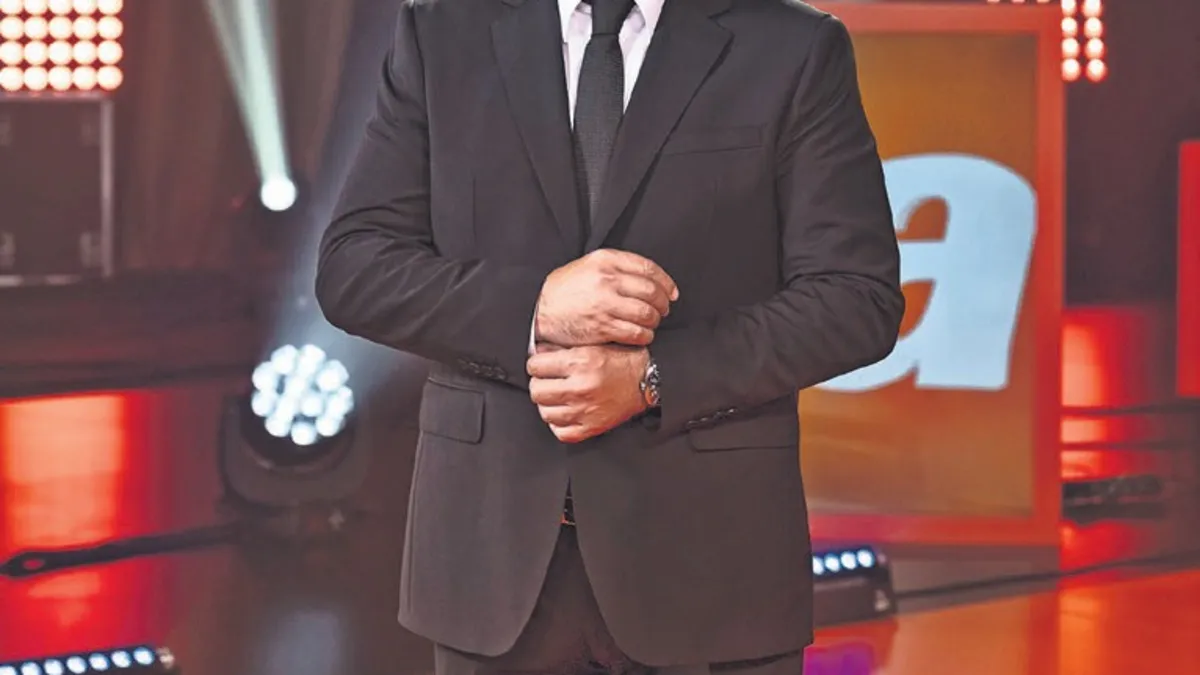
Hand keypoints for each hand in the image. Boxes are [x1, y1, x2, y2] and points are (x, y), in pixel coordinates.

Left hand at [527, 344, 649, 442]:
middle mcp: (580, 387)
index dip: (537, 364)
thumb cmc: (622, 360)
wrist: (648, 380)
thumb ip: (562, 349)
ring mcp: (584, 410)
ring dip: (549, 404)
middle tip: (549, 381)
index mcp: (579, 363)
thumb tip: (537, 352)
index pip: (534, 366)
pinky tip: (566, 413)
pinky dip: (559, 424)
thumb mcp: (591, 345)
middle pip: (536, 390)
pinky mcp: (591, 427)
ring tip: (558, 396)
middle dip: (540, 384)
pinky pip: (560, 432)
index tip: (542, 366)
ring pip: (545, 412)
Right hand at [536, 249, 678, 346]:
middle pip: (652, 293)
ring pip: (646, 314)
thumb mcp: (589, 265)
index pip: (649, 269)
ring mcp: (605, 304)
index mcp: (606, 261)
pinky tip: (642, 335)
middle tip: (663, 310)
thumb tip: (651, 278)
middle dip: (663, 304)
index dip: (666, 283)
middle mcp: (607, 280)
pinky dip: (644, 336)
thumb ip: (618, 267)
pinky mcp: (602, 327)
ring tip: (651, 323)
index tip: (672, 292)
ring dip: (654, 321)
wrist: (541, 309)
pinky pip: (635, 333)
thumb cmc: (566, 289)